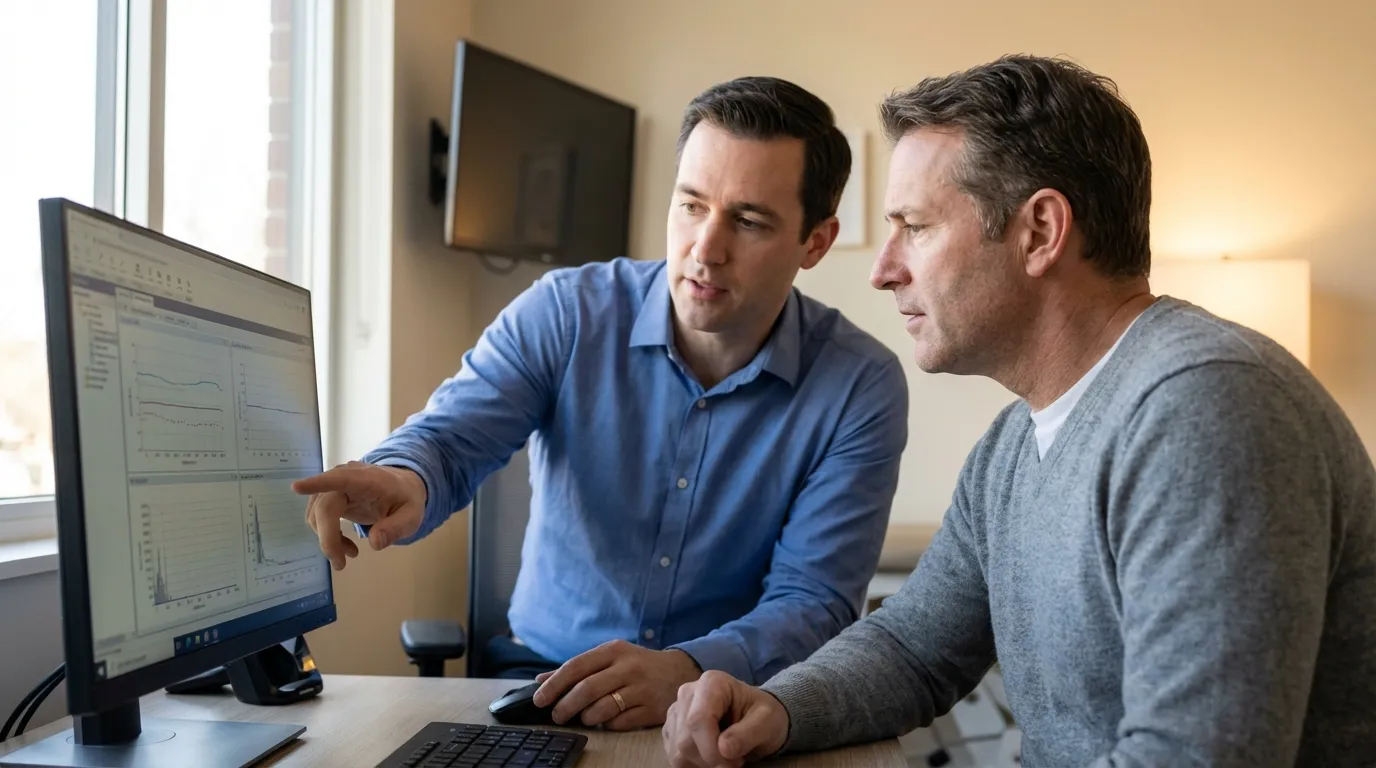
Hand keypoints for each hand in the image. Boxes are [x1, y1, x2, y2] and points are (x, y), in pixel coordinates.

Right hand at [291, 460, 426, 569]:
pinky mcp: (329, 497)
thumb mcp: (412, 516)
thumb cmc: (406, 500)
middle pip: (324, 507)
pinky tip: (346, 546)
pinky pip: (318, 518)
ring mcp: (334, 487)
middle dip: (328, 538)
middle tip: (340, 564)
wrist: (403, 488)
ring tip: (351, 553)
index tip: (296, 488)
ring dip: (328, 539)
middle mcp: (345, 478)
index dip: (318, 484)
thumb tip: (375, 543)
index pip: (340, 478)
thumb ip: (396, 527)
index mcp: (367, 479)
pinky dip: (328, 536)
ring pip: (317, 515)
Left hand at [530, 640, 701, 729]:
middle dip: (565, 706)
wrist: (680, 671)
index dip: (554, 685)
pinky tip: (609, 720)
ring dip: (586, 717)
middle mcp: (628, 667)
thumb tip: (541, 680)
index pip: (576, 666)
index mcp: (614, 650)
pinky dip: (608, 725)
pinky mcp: (651, 709)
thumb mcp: (611, 658)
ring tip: (585, 717)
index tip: (539, 699)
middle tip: (557, 716)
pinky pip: (619, 723)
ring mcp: (641, 688)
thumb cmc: (637, 665)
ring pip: (601, 709)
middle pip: (586, 689)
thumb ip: (578, 668)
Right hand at [662, 671, 788, 767]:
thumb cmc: (763, 715)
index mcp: (712, 683)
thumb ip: (748, 733)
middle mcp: (688, 693)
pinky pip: (674, 756)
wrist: (756, 717)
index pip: (698, 720)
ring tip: (725, 757)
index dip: (711, 749)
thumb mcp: (767, 721)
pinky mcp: (671, 729)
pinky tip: (711, 757)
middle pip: (685, 739)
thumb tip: (724, 748)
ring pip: (677, 750)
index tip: (733, 762)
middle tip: (735, 761)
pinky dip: (694, 764)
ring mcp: (676, 711)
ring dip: (702, 763)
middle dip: (710, 759)